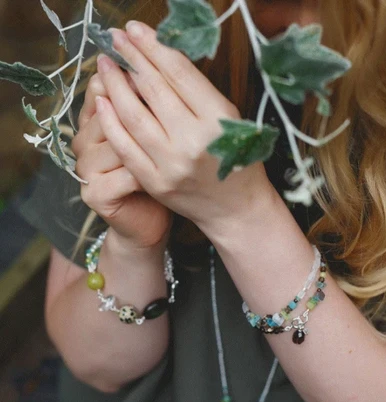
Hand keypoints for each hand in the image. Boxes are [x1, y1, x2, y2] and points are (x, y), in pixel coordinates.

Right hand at [73, 73, 171, 248]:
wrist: (148, 221)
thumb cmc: (158, 174)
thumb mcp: (154, 137)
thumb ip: (150, 109)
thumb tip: (161, 69)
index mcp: (94, 121)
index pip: (102, 89)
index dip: (128, 78)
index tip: (156, 69)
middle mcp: (84, 141)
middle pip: (108, 110)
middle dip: (141, 104)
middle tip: (174, 103)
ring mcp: (86, 168)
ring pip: (117, 141)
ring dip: (147, 140)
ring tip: (174, 140)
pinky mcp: (95, 194)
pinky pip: (125, 174)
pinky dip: (147, 172)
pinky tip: (166, 171)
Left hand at [94, 22, 277, 235]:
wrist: (235, 208)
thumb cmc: (238, 160)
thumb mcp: (230, 120)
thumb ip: (198, 93)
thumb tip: (159, 60)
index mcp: (219, 120)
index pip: (179, 74)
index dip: (153, 47)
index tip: (135, 30)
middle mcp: (194, 141)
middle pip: (154, 89)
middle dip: (131, 58)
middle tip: (115, 39)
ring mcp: (171, 164)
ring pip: (134, 115)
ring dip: (115, 86)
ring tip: (104, 66)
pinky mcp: (155, 182)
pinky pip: (125, 146)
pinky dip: (110, 121)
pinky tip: (102, 102)